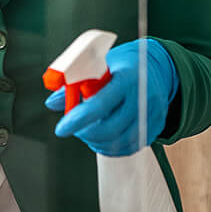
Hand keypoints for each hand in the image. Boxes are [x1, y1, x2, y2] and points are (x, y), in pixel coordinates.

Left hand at [44, 39, 178, 155]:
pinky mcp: (155, 127)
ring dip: (97, 141)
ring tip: (86, 131)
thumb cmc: (125, 64)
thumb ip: (76, 84)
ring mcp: (152, 115)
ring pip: (120, 142)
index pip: (100, 104)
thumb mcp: (100, 64)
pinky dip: (112, 147)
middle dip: (86, 133)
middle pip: (111, 128)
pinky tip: (101, 138)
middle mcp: (142, 98)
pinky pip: (131, 146)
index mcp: (127, 78)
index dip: (78, 119)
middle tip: (73, 128)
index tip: (62, 128)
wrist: (158, 68)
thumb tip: (52, 103)